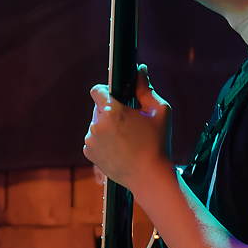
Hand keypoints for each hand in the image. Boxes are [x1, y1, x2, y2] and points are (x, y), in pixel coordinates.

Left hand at [83, 65, 171, 191]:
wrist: (149, 176)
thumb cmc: (158, 142)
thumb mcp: (159, 111)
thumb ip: (145, 88)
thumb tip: (139, 70)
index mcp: (112, 111)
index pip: (97, 90)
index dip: (105, 90)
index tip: (113, 95)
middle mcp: (97, 124)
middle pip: (98, 108)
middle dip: (110, 111)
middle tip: (129, 122)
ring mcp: (91, 140)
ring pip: (96, 124)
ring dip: (106, 127)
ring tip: (126, 139)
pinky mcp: (89, 153)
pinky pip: (93, 140)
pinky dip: (103, 141)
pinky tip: (119, 149)